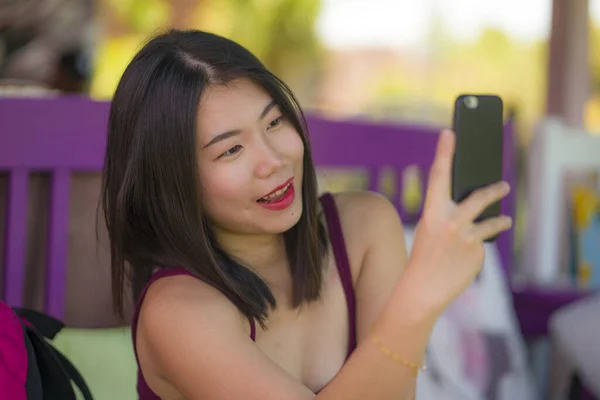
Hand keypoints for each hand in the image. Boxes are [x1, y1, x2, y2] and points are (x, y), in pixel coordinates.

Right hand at [404, 130, 511, 315]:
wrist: (423, 290)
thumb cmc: (424, 258)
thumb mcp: (431, 231)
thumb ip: (449, 216)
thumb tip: (480, 207)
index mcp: (431, 212)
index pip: (438, 175)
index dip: (444, 152)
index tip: (450, 132)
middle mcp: (450, 221)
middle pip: (479, 197)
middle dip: (494, 189)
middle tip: (504, 184)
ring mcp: (466, 237)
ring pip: (491, 222)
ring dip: (500, 220)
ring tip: (506, 219)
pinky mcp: (478, 253)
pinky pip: (482, 244)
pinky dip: (476, 249)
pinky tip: (465, 259)